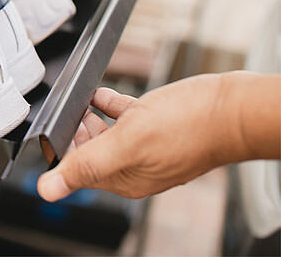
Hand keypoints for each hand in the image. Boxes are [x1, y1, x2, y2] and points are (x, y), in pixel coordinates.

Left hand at [37, 75, 241, 200]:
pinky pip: (126, 117)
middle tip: (68, 113)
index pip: (81, 171)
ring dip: (90, 118)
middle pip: (93, 152)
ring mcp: (150, 146)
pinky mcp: (160, 125)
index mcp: (126, 179)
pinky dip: (109, 106)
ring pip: (109, 134)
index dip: (66, 149)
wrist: (235, 109)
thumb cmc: (190, 127)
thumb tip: (47, 190)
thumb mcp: (127, 144)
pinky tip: (101, 94)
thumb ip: (86, 165)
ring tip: (80, 103)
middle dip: (78, 132)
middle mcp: (138, 166)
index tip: (58, 129)